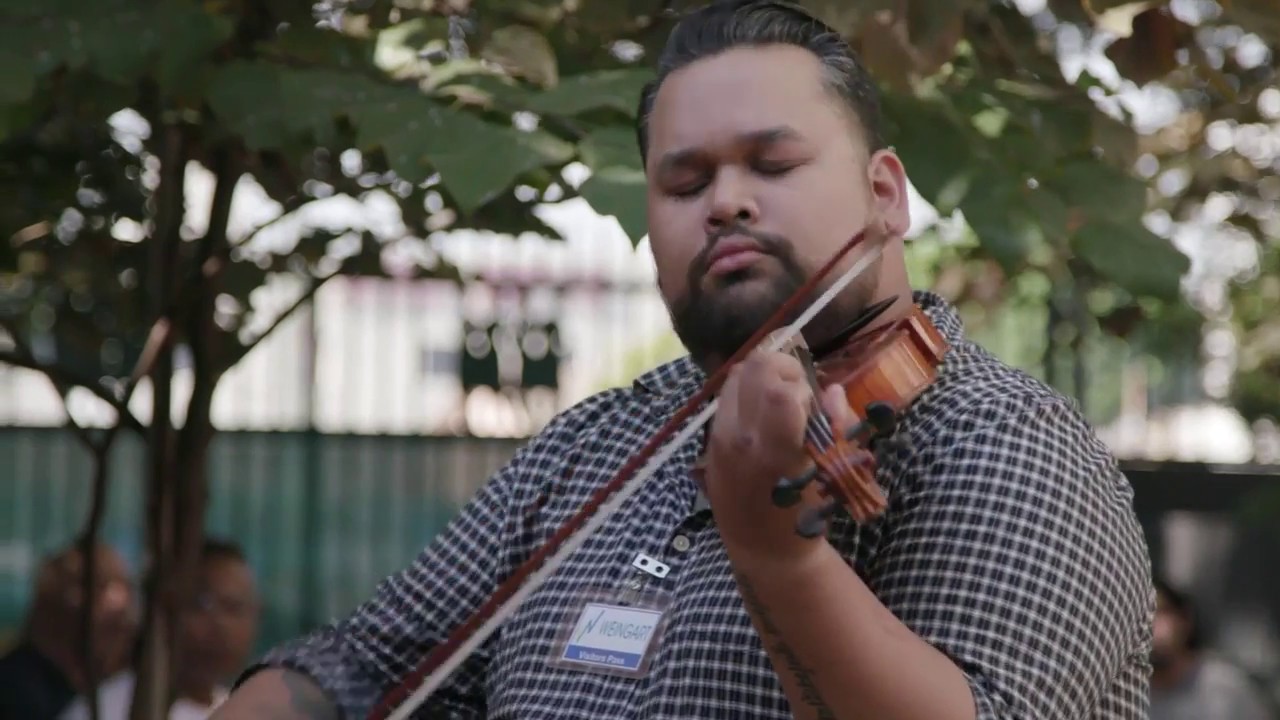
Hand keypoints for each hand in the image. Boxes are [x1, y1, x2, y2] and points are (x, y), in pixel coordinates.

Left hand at [703, 347, 853, 565]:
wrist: (763, 547)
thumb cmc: (805, 514)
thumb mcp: (830, 473)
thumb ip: (835, 427)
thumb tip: (831, 389)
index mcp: (774, 453)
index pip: (782, 392)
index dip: (803, 387)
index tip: (812, 405)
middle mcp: (740, 440)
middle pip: (755, 368)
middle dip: (784, 369)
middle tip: (799, 392)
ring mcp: (719, 438)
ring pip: (737, 374)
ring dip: (764, 375)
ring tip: (781, 398)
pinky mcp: (709, 439)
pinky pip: (727, 394)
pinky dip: (748, 390)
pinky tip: (763, 412)